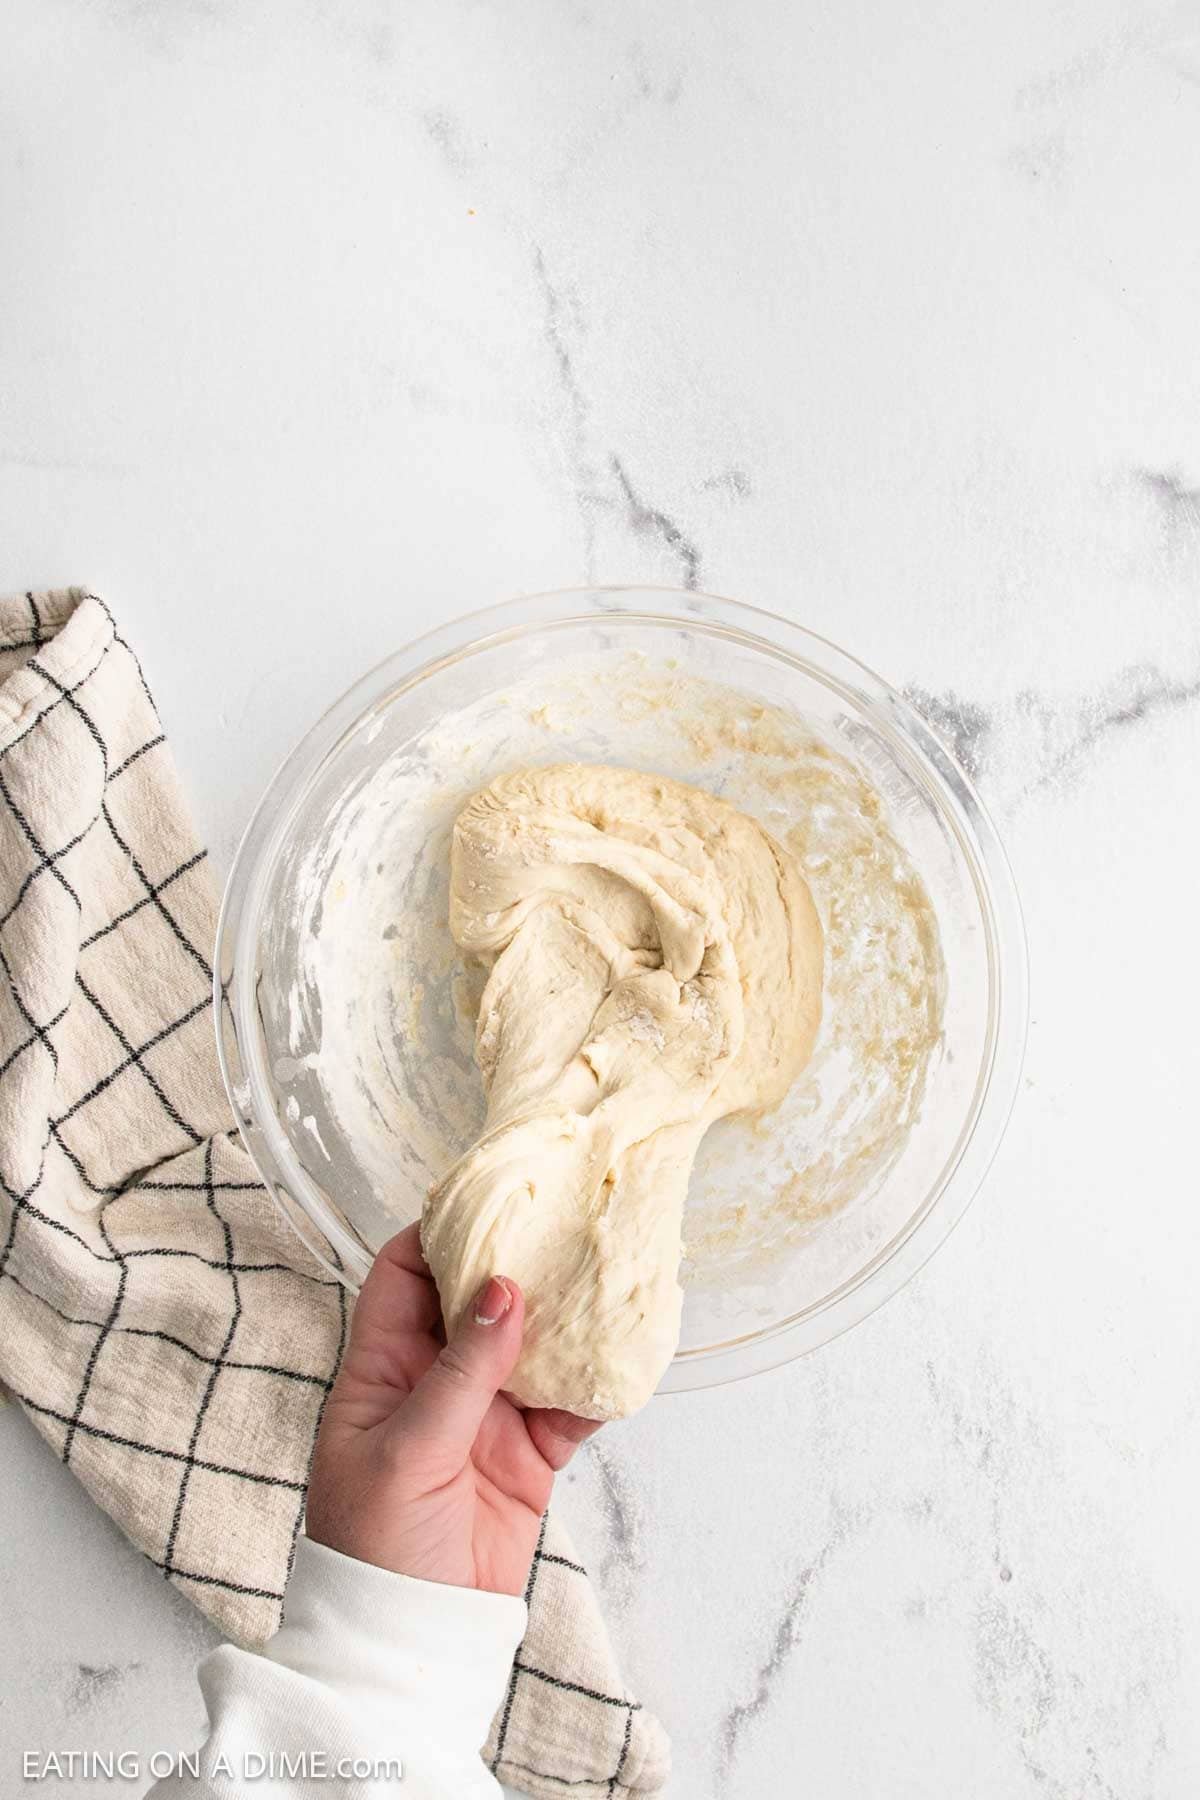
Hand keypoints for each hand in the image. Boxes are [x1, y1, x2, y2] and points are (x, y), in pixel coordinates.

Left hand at [305, 1224, 599, 1595]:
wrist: (414, 1645)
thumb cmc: (376, 1549)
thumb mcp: (407, 1451)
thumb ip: (460, 1371)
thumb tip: (502, 1289)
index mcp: (382, 1369)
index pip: (403, 1277)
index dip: (438, 1235)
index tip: (487, 1202)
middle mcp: (434, 1381)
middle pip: (478, 1300)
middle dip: (516, 1263)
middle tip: (562, 1223)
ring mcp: (486, 1416)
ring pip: (532, 1345)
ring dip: (565, 1316)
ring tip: (604, 1272)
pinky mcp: (529, 1455)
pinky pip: (569, 1405)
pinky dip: (596, 1384)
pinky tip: (623, 1353)